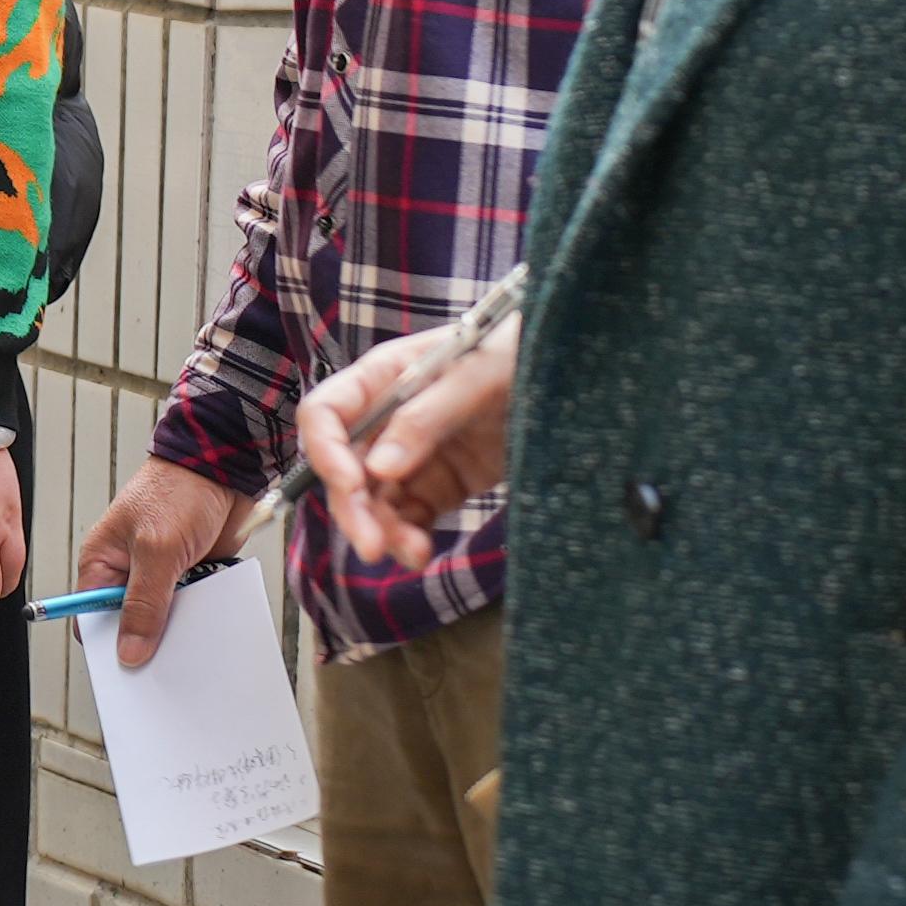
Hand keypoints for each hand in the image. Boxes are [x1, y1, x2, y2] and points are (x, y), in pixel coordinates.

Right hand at [76, 453, 246, 671]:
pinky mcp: (191, 574)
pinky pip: (193, 608)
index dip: (105, 645)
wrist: (226, 466)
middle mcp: (128, 571)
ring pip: (165, 620)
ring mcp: (161, 574)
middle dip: (147, 642)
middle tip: (164, 668)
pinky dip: (202, 617)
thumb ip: (143, 603)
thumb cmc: (178, 491)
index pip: (90, 617)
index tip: (126, 672)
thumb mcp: (156, 550)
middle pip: (130, 624)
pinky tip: (212, 624)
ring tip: (193, 646)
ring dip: (180, 630)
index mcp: (102, 562)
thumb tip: (128, 651)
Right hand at [298, 313, 519, 568]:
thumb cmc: (522, 351)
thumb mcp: (478, 373)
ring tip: (412, 554)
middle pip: (345, 467)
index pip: (328, 413)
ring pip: (375, 501)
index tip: (352, 484)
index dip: (326, 450)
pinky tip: (421, 553)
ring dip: (383, 531)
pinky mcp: (444, 484)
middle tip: (371, 546)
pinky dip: (410, 538)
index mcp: (385, 376)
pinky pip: (411, 517)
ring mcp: (416, 454)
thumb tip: (379, 468)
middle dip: (353, 508)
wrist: (578, 371)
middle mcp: (390, 417)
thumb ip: (426, 416)